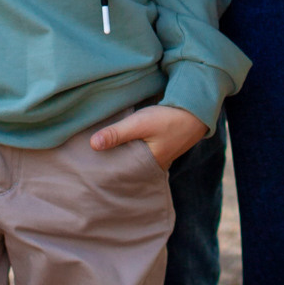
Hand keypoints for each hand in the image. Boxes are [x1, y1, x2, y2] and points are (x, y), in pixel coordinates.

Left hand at [90, 102, 207, 172]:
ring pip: (134, 160)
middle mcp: (154, 166)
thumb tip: (92, 144)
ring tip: (99, 156)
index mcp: (149, 167)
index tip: (89, 169)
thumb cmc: (168, 118)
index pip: (122, 175)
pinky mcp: (159, 148)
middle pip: (127, 169)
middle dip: (112, 166)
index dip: (106, 172)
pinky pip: (140, 153)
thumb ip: (116, 133)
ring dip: (121, 157)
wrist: (194, 109)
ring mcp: (158, 158)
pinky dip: (130, 150)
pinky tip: (118, 146)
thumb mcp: (139, 123)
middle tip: (89, 165)